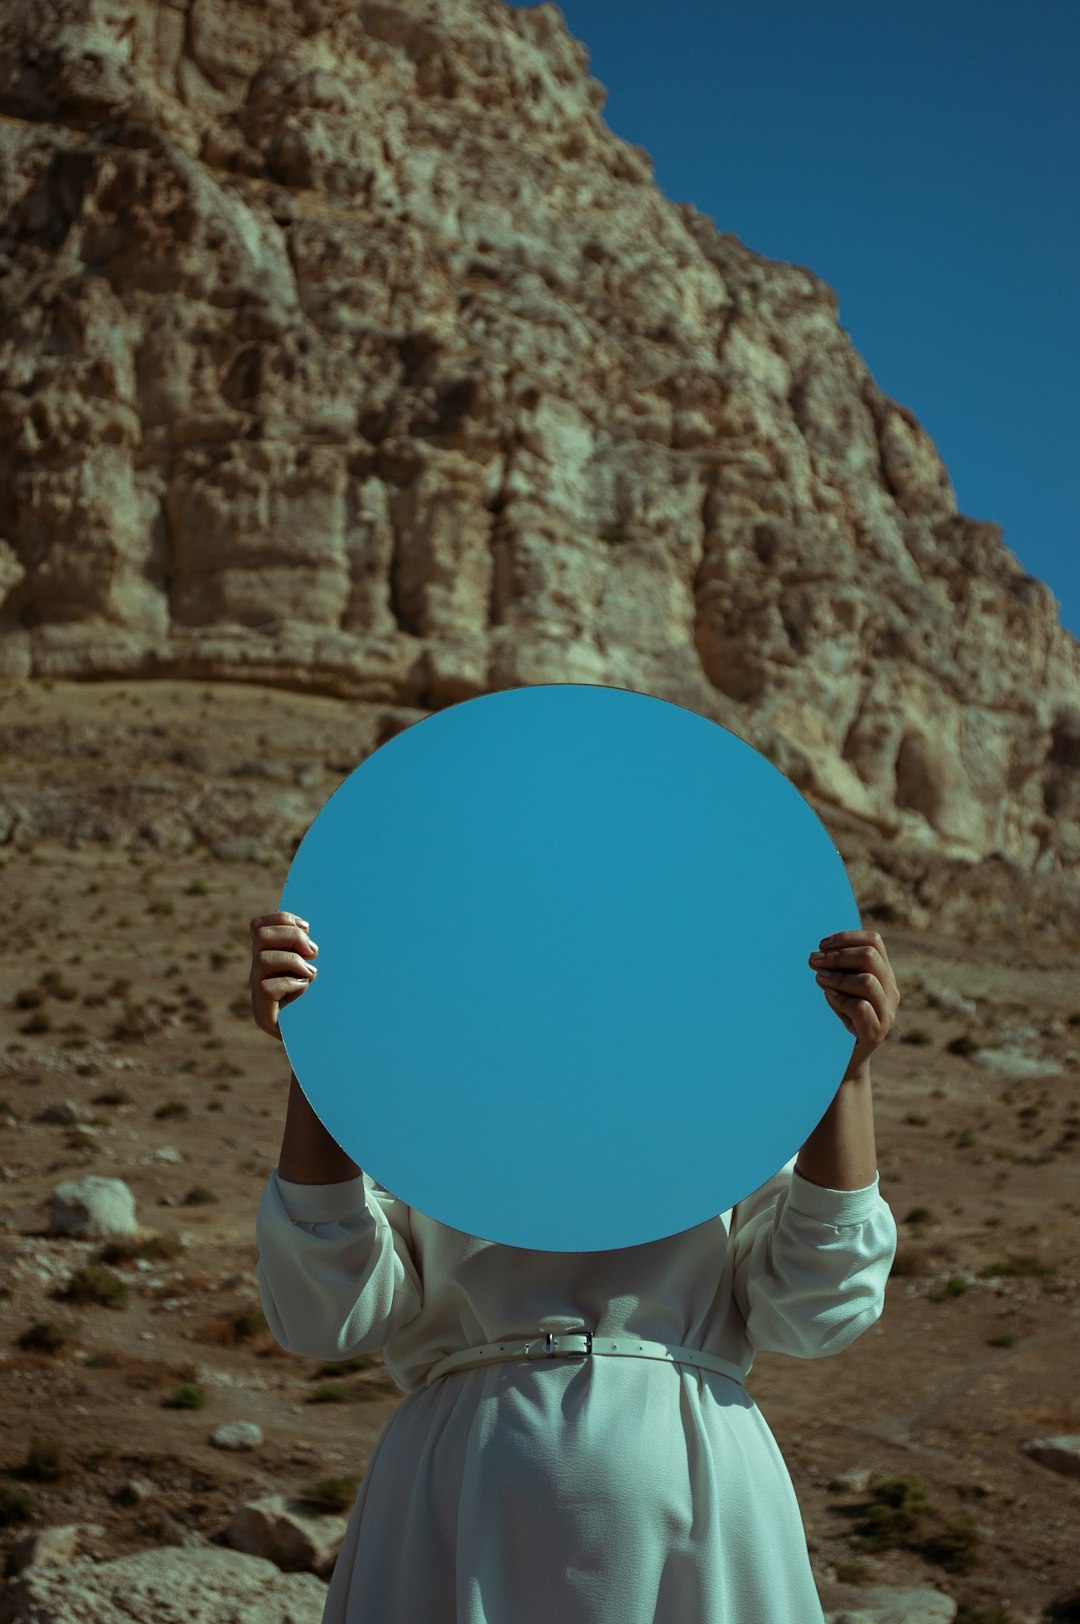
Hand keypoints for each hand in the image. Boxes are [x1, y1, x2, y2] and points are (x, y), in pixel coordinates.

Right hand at [249, 911, 318, 1041]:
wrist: (324, 1042)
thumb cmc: (326, 1002)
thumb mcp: (318, 968)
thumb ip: (310, 949)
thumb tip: (312, 927)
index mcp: (269, 957)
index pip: (260, 926)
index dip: (283, 919)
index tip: (308, 928)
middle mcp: (258, 973)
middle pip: (260, 934)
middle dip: (291, 936)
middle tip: (313, 953)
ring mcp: (257, 993)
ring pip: (262, 959)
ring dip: (294, 961)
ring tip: (311, 974)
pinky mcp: (262, 1013)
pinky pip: (267, 987)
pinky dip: (290, 984)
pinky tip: (305, 991)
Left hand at [808, 929, 899, 1073]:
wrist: (846, 1060)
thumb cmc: (840, 1017)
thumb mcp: (840, 987)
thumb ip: (836, 969)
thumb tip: (817, 954)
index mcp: (884, 975)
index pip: (874, 941)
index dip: (847, 937)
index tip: (821, 945)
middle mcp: (891, 991)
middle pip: (870, 956)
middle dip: (837, 955)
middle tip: (813, 962)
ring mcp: (887, 1012)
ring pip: (868, 981)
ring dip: (837, 977)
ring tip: (819, 980)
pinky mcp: (876, 1032)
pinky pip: (860, 1007)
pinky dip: (839, 999)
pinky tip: (827, 997)